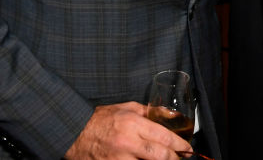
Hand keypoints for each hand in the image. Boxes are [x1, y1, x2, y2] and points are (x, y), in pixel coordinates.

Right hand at [65, 102, 191, 159]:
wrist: (74, 133)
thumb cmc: (101, 119)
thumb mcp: (126, 108)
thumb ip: (150, 112)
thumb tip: (172, 115)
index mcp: (133, 124)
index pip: (164, 137)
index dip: (180, 145)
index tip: (188, 148)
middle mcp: (128, 143)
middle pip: (161, 156)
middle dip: (175, 159)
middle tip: (181, 158)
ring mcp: (120, 159)